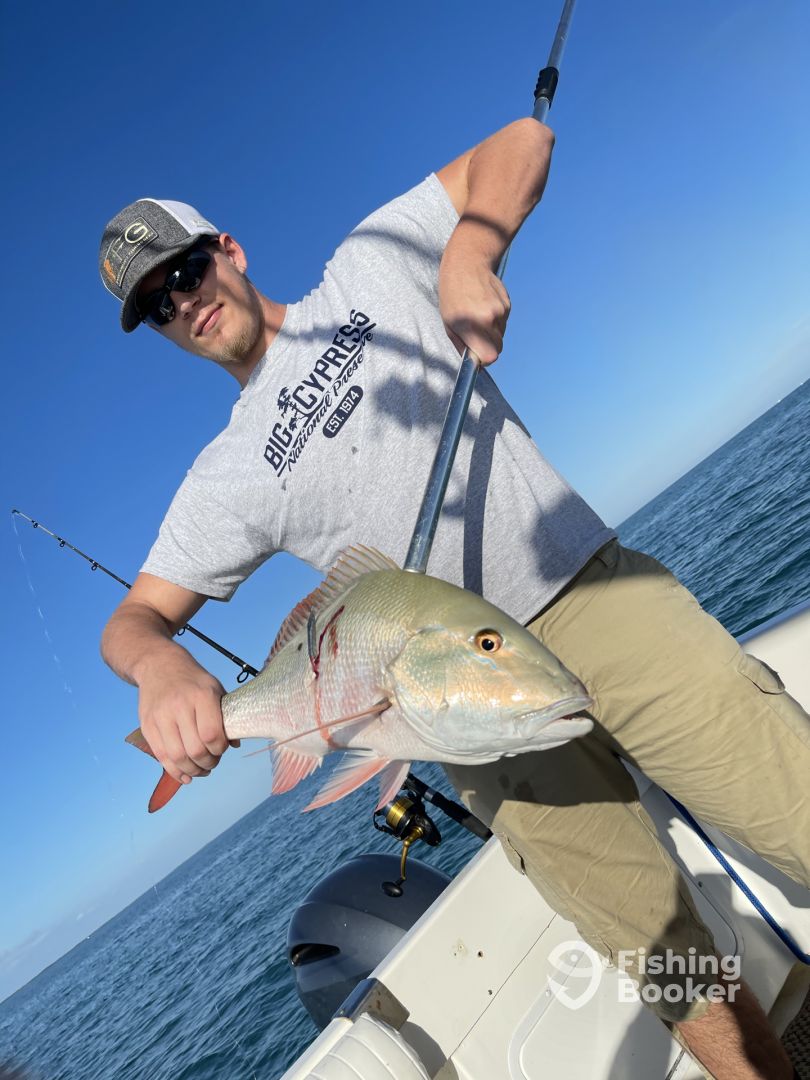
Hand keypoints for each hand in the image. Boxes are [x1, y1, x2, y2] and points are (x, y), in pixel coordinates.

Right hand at [136, 652, 236, 785]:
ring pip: (177, 757)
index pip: (212, 734)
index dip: (219, 749)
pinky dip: (175, 771)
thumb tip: (235, 744)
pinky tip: (186, 775)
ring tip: (201, 769)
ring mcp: (161, 716)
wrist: (159, 665)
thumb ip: (225, 715)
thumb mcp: (215, 689)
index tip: (222, 748)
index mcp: (202, 696)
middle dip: (208, 763)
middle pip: (195, 750)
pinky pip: (161, 756)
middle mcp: (180, 706)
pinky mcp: (147, 725)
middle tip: (213, 762)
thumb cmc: (193, 680)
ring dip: (193, 770)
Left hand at [439, 229, 510, 365]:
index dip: (484, 359)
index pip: (490, 356)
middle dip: (488, 347)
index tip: (477, 354)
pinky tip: (484, 306)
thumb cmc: (452, 295)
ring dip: (491, 332)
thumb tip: (474, 363)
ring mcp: (500, 311)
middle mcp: (488, 319)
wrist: (467, 264)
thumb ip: (462, 345)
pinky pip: (503, 322)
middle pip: (498, 349)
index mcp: (471, 325)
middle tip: (476, 336)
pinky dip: (496, 320)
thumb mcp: (448, 323)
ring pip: (501, 335)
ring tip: (478, 315)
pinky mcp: (507, 304)